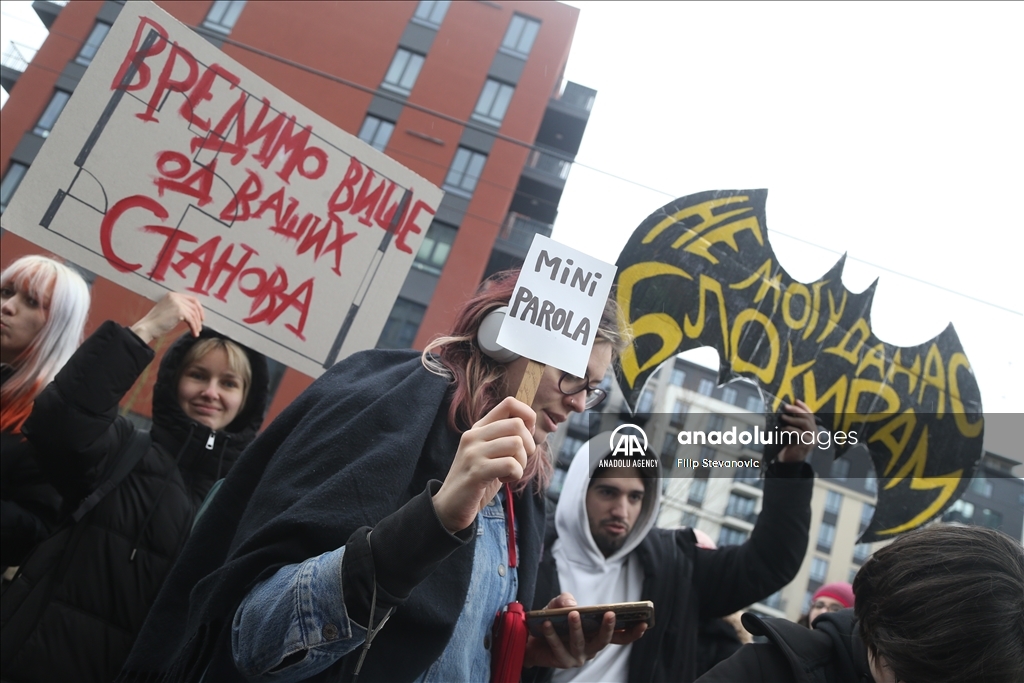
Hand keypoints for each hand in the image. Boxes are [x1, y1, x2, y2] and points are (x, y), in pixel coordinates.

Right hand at [129, 293, 203, 343]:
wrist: (146, 328)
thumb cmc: (156, 323)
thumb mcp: (168, 310)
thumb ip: (179, 308)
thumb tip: (193, 313)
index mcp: (172, 295)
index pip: (191, 299)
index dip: (199, 308)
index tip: (201, 317)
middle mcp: (175, 297)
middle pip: (195, 305)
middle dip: (199, 316)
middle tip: (200, 326)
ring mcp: (177, 303)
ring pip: (194, 314)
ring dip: (197, 324)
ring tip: (196, 332)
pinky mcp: (179, 311)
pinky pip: (192, 320)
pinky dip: (194, 327)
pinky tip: (194, 333)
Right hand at [432, 396, 535, 532]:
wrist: (450, 506)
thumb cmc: (477, 479)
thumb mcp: (491, 453)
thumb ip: (506, 438)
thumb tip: (530, 424)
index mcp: (479, 428)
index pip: (510, 403)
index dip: (528, 415)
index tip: (526, 437)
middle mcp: (474, 435)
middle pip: (517, 424)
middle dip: (528, 446)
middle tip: (518, 461)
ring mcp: (473, 452)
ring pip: (516, 444)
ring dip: (522, 463)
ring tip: (510, 472)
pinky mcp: (477, 471)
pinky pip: (511, 464)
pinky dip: (515, 475)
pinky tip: (504, 480)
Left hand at [522, 593, 646, 669]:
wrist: (530, 638)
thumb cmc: (552, 619)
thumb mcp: (559, 605)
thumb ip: (566, 600)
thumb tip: (572, 605)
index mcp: (597, 635)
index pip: (619, 636)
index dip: (632, 631)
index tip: (644, 622)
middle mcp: (591, 648)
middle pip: (603, 641)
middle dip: (608, 628)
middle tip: (610, 613)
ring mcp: (577, 657)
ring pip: (580, 643)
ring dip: (577, 628)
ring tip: (573, 614)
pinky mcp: (562, 661)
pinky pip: (558, 647)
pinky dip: (552, 634)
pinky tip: (547, 623)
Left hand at [776, 400, 815, 461]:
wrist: (788, 461)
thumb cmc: (789, 445)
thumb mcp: (792, 431)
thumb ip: (794, 422)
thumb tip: (788, 408)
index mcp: (813, 429)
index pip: (811, 415)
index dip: (804, 407)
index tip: (796, 401)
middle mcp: (815, 434)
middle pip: (808, 417)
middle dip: (797, 410)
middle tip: (786, 407)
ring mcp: (813, 439)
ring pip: (805, 423)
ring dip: (792, 419)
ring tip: (783, 417)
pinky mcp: (807, 444)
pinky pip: (798, 432)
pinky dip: (789, 429)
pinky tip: (782, 430)